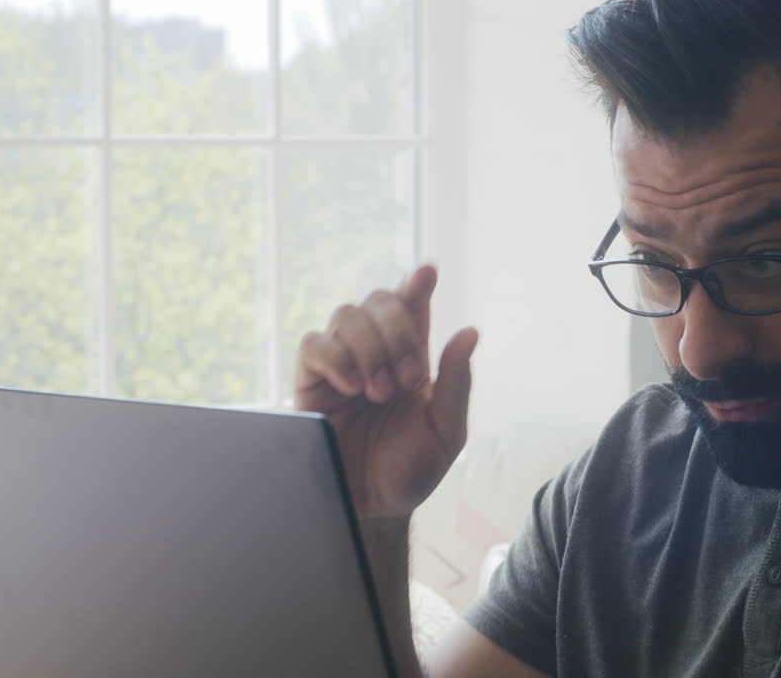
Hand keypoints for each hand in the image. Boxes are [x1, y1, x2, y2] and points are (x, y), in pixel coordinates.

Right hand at [294, 265, 477, 520]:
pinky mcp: (311, 381)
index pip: (414, 305)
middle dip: (397, 332)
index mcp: (413, 357)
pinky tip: (351, 386)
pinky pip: (313, 344)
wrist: (371, 508)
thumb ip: (457, 382)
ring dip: (369, 348)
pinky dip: (334, 356)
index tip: (428, 272)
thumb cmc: (410, 470)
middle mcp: (376, 351)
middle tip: (406, 379)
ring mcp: (341, 362)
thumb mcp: (446, 431)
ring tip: (378, 392)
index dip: (418, 283)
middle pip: (379, 300)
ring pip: (346, 314)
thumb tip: (469, 332)